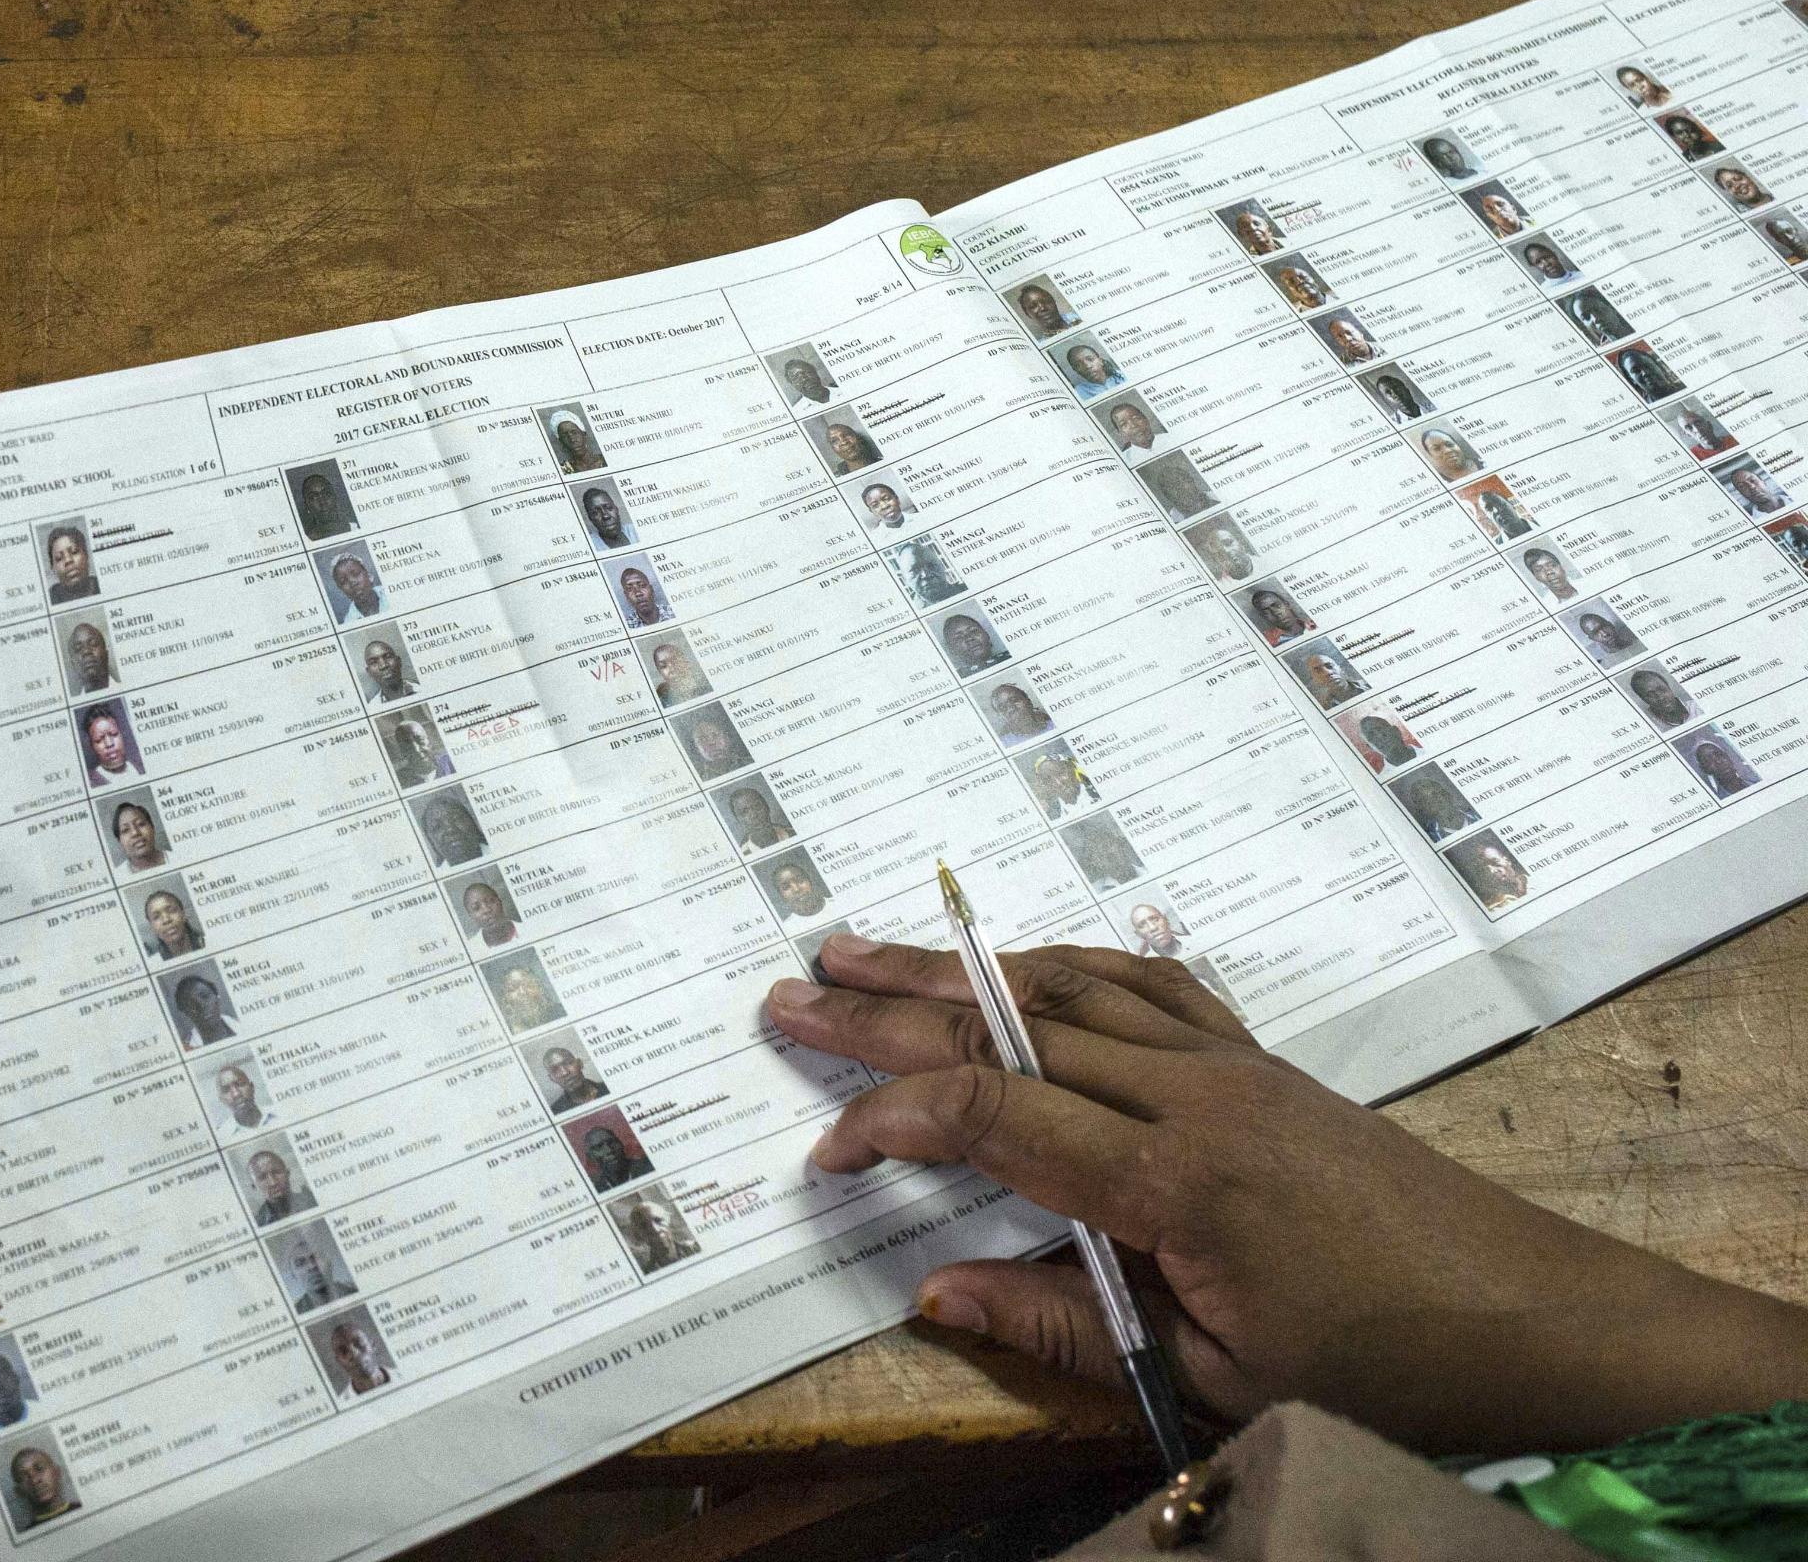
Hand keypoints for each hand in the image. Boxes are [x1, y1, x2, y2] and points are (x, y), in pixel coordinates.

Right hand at [766, 934, 1807, 1453]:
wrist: (1533, 1317)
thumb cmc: (1381, 1367)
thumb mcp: (1215, 1375)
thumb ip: (1065, 1325)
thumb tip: (935, 1290)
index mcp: (1175, 1177)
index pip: (993, 1114)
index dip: (892, 1121)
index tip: (827, 1153)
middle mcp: (1194, 1091)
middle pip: (1009, 1025)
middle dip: (887, 1010)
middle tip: (790, 988)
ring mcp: (1231, 1061)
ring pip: (1066, 983)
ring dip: (955, 966)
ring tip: (862, 947)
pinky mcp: (1261, 1059)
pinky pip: (1145, 982)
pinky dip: (1063, 962)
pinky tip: (1018, 960)